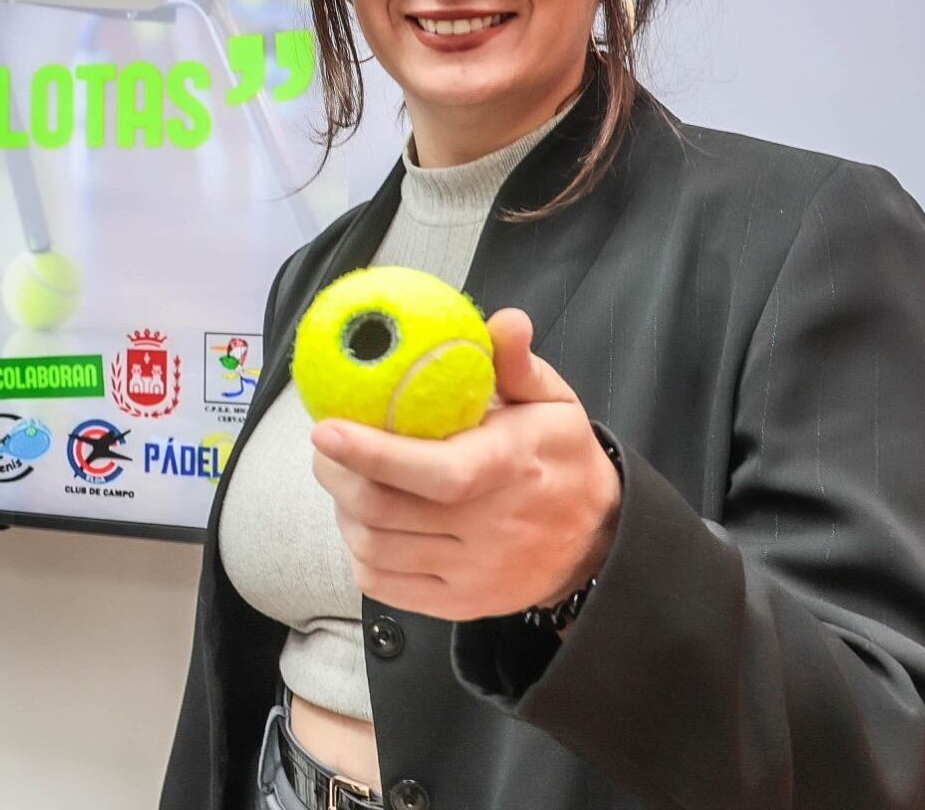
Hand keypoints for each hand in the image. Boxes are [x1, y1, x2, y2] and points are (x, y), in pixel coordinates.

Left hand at [310, 308, 619, 621]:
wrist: (598, 539)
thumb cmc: (561, 458)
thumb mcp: (554, 402)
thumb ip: (519, 364)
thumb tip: (504, 321)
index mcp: (512, 469)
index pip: (436, 472)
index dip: (373, 453)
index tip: (326, 428)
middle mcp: (493, 528)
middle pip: (388, 511)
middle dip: (338, 475)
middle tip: (325, 446)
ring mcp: (475, 573)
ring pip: (377, 549)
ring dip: (344, 512)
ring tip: (343, 481)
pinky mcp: (460, 604)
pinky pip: (385, 586)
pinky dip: (360, 554)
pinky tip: (364, 524)